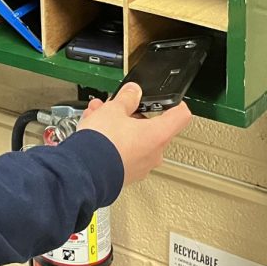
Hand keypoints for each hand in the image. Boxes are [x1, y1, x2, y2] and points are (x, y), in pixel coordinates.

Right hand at [76, 83, 190, 185]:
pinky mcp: (126, 174)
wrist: (85, 171)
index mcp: (158, 134)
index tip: (168, 99)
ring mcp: (141, 166)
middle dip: (130, 113)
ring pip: (133, 139)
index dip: (175, 103)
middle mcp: (154, 153)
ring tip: (97, 116)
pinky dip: (112, 141)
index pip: (181, 115)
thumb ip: (127, 98)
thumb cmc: (104, 143)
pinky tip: (94, 132)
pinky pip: (123, 152)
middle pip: (151, 127)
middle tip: (115, 106)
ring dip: (117, 125)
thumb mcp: (113, 109)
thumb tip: (133, 92)